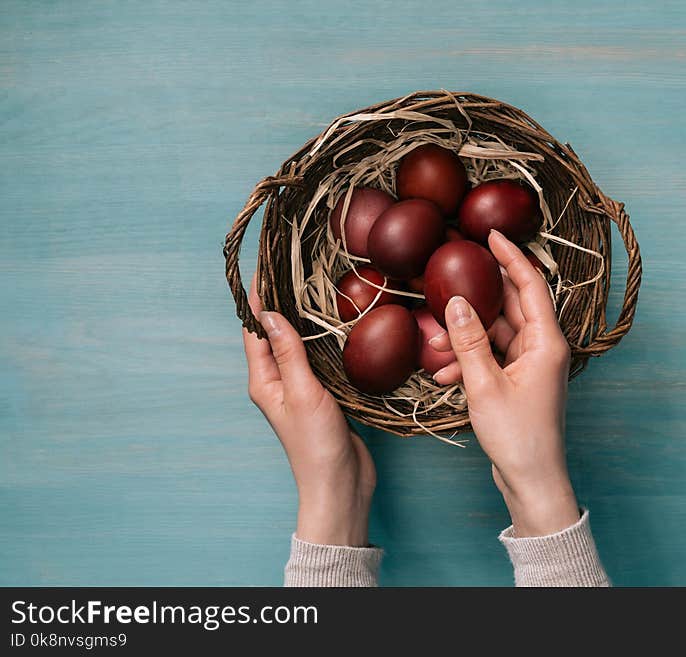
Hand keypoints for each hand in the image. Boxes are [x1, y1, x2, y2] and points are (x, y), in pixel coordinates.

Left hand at [242, 275, 375, 545]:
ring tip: (310, 288)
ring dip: (300, 319)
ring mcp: (298, 389)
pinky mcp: (320, 396)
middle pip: (273, 334)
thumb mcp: (302, 393)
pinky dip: (319, 339)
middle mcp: (276, 382)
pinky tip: (333, 326)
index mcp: (263, 381)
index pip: (256, 329)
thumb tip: (271, 313)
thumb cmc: (316, 445)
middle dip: (278, 302)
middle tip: (290, 267)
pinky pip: (315, 359)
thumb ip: (288, 353)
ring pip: (294, 345)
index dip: (260, 297)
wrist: (340, 485)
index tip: (266, 265)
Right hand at [430, 230, 579, 536]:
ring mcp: (530, 364)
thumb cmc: (518, 437)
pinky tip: (442, 373)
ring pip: (494, 334)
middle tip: (449, 278)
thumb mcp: (485, 385)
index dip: (511, 257)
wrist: (532, 481)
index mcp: (546, 342)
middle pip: (508, 307)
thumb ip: (469, 341)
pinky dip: (469, 360)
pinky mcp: (518, 380)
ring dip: (465, 338)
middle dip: (475, 300)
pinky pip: (491, 357)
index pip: (529, 285)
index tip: (490, 235)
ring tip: (434, 347)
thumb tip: (455, 302)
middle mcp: (542, 348)